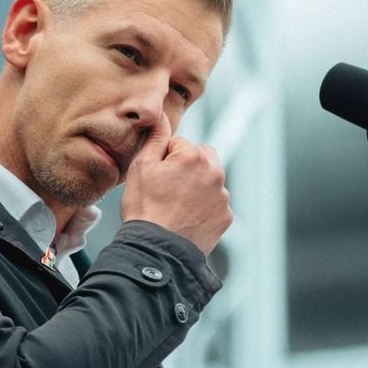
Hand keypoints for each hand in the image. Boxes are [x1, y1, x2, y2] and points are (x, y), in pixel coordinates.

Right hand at [119, 113, 231, 255]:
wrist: (157, 251)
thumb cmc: (145, 209)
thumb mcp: (141, 167)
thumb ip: (156, 138)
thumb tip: (161, 116)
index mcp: (195, 156)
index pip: (179, 144)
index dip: (164, 158)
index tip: (157, 177)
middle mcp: (215, 173)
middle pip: (202, 157)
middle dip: (188, 166)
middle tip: (168, 188)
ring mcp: (223, 197)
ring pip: (210, 181)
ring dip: (198, 187)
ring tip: (176, 206)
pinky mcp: (226, 216)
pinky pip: (215, 204)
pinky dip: (204, 208)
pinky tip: (186, 218)